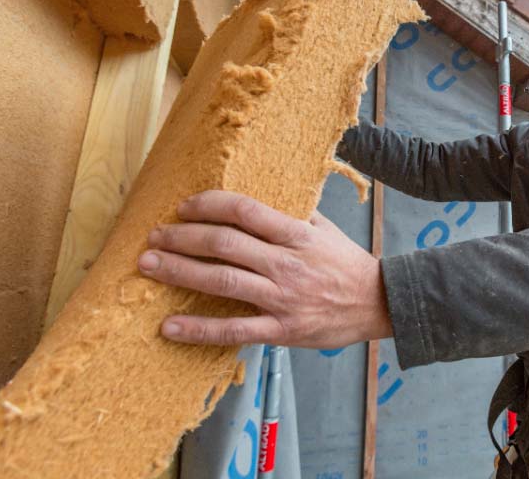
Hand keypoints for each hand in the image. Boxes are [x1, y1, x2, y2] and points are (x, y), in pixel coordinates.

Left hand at [137, 190, 391, 347]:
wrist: (380, 304)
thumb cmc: (348, 264)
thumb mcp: (324, 229)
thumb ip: (291, 213)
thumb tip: (254, 197)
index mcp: (296, 234)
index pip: (244, 210)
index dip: (208, 205)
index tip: (184, 207)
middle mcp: (286, 264)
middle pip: (224, 244)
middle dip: (182, 237)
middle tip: (154, 236)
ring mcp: (282, 298)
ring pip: (222, 282)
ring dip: (179, 272)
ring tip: (148, 266)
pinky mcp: (281, 330)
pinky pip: (234, 330)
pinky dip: (199, 329)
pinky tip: (170, 326)